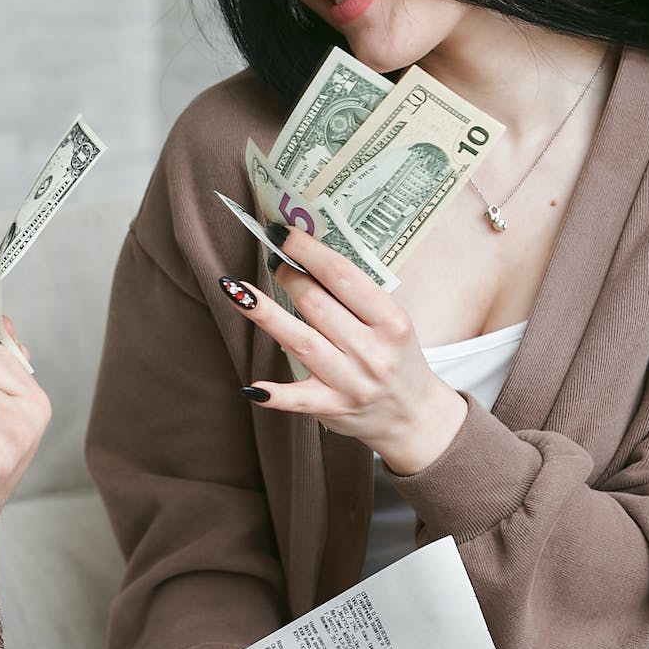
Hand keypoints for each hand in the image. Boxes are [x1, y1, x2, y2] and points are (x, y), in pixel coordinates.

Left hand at [224, 229, 466, 473]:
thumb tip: (303, 257)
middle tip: (272, 262)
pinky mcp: (333, 407)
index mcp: (391, 321)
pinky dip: (275, 394)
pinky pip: (299, 399)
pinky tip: (251, 386)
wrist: (413, 415)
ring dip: (265, 314)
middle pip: (316, 304)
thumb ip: (355, 296)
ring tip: (235, 291)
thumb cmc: (396, 357)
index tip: (282, 233)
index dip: (307, 251)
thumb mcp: (391, 322)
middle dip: (287, 277)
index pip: (342, 276)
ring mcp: (351, 381)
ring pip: (300, 342)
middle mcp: (372, 351)